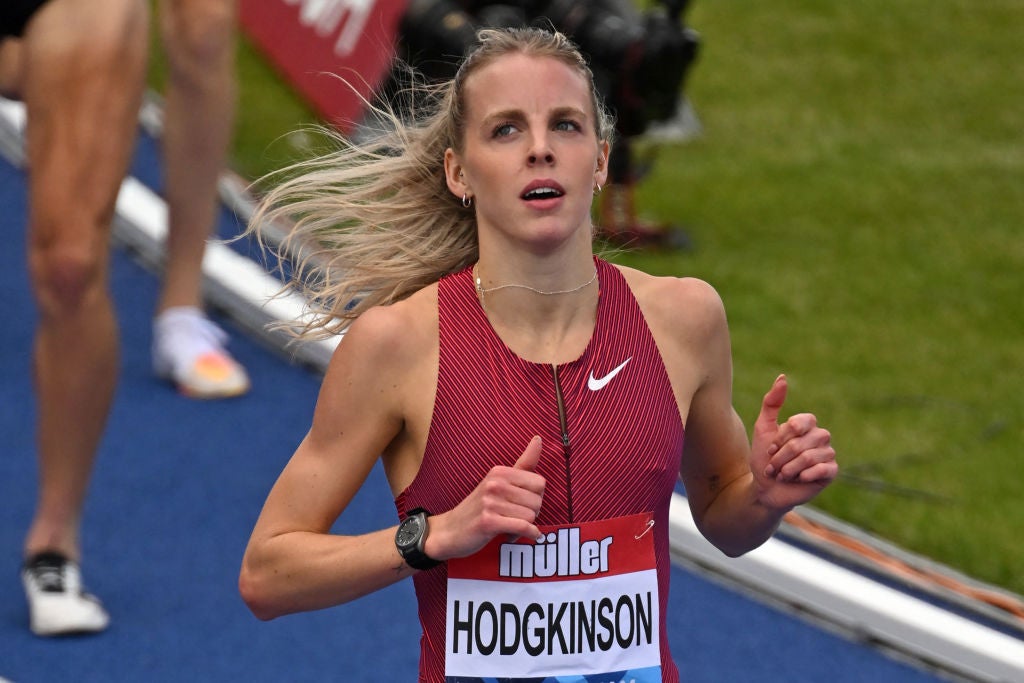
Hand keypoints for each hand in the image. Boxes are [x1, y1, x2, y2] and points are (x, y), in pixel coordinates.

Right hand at [426, 436, 546, 560]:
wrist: (449, 530)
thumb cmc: (478, 507)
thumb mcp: (498, 482)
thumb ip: (523, 463)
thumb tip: (539, 438)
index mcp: (499, 472)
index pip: (539, 483)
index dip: (536, 497)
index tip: (522, 504)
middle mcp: (494, 484)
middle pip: (537, 501)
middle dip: (532, 513)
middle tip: (515, 518)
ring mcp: (490, 503)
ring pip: (531, 516)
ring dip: (525, 527)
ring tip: (509, 527)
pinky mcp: (488, 522)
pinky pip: (523, 527)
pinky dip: (529, 534)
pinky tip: (523, 536)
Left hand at [751, 375, 836, 510]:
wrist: (766, 489)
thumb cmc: (764, 459)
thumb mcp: (763, 429)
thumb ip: (772, 403)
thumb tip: (783, 377)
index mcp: (807, 424)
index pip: (798, 423)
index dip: (780, 438)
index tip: (770, 448)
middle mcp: (820, 436)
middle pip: (801, 443)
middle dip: (781, 457)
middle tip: (774, 466)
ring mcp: (827, 454)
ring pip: (809, 457)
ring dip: (788, 469)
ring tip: (782, 475)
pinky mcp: (831, 472)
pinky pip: (823, 469)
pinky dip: (804, 475)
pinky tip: (798, 479)